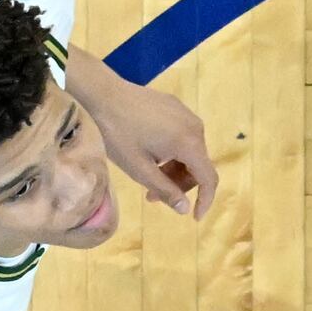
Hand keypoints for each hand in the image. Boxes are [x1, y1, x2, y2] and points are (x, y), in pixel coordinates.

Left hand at [84, 77, 219, 220]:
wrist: (103, 93)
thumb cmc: (118, 133)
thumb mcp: (139, 169)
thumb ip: (166, 191)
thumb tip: (185, 209)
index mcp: (189, 143)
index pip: (208, 178)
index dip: (204, 200)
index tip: (194, 217)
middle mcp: (195, 127)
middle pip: (198, 165)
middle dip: (180, 184)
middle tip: (154, 196)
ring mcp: (186, 114)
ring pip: (190, 152)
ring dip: (174, 169)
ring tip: (149, 175)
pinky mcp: (175, 107)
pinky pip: (182, 136)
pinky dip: (172, 152)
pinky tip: (150, 153)